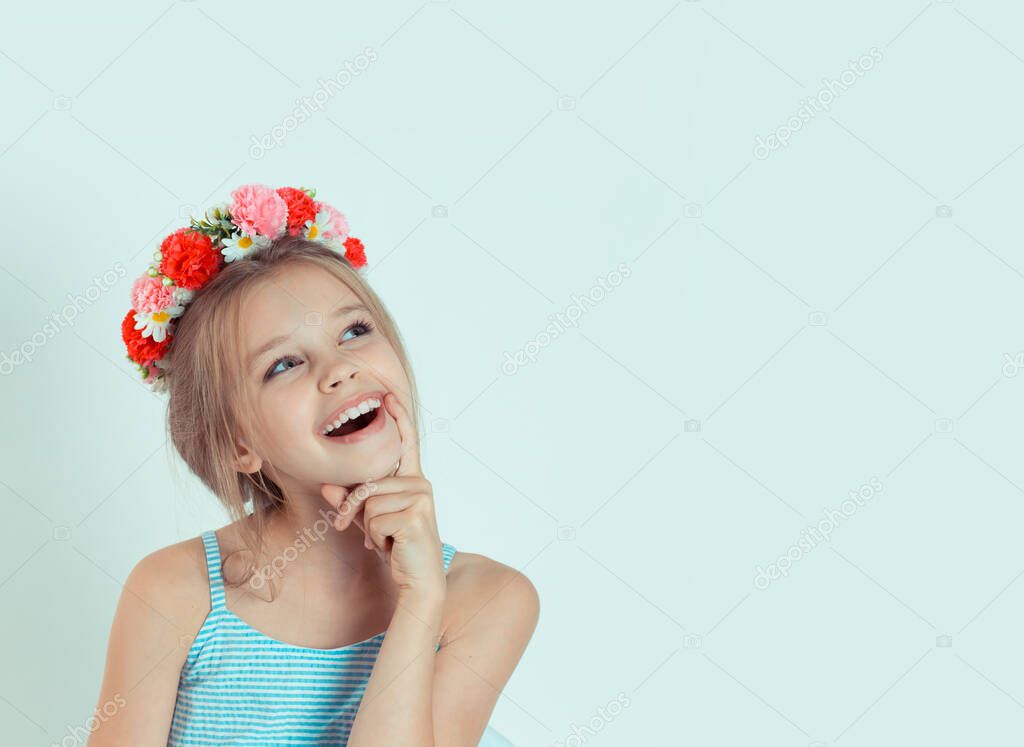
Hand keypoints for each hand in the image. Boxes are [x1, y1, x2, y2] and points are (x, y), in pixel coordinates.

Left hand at [320, 392, 444, 596]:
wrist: (418, 579)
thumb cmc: (397, 547)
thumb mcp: (369, 522)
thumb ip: (350, 503)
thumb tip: (326, 486)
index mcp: (412, 480)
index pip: (406, 443)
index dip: (398, 418)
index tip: (388, 395)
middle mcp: (420, 483)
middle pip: (368, 484)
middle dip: (355, 510)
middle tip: (363, 534)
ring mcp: (420, 497)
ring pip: (369, 503)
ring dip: (368, 528)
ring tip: (385, 540)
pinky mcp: (415, 514)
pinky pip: (374, 519)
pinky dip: (375, 537)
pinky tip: (391, 546)